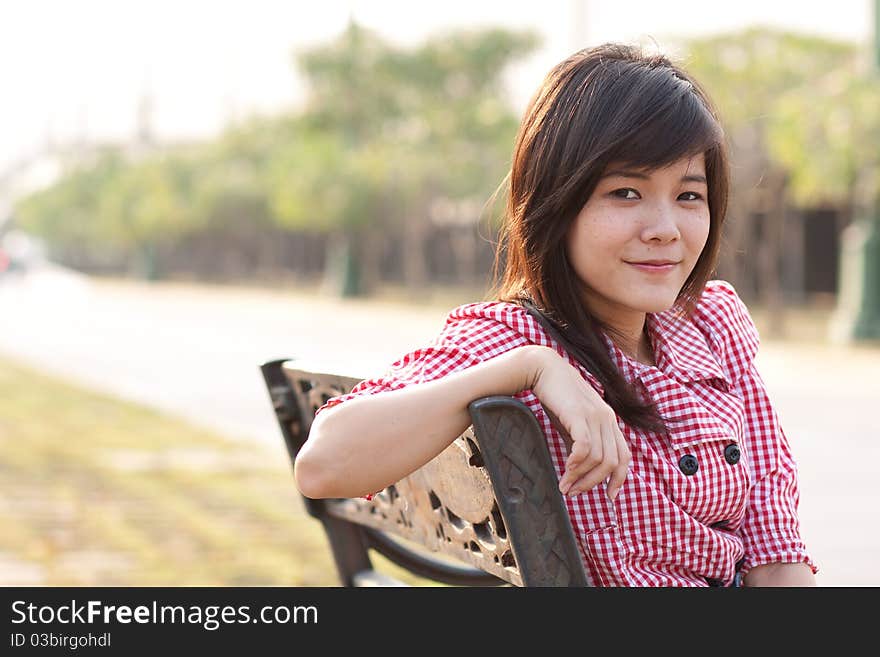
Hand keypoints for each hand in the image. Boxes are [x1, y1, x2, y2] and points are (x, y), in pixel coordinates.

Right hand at [526, 347, 630, 500]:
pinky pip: (584, 447)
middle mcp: (607, 419)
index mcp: (610, 421)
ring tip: (564, 486)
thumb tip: (578, 470)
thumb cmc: (557, 397)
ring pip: (597, 458)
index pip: (624, 457)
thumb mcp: (573, 423)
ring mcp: (595, 416)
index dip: (619, 479)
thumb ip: (581, 442)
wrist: (543, 370)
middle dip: (593, 483)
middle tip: (574, 493)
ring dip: (580, 477)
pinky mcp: (580, 414)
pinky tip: (565, 471)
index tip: (609, 496)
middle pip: (611, 463)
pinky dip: (575, 464)